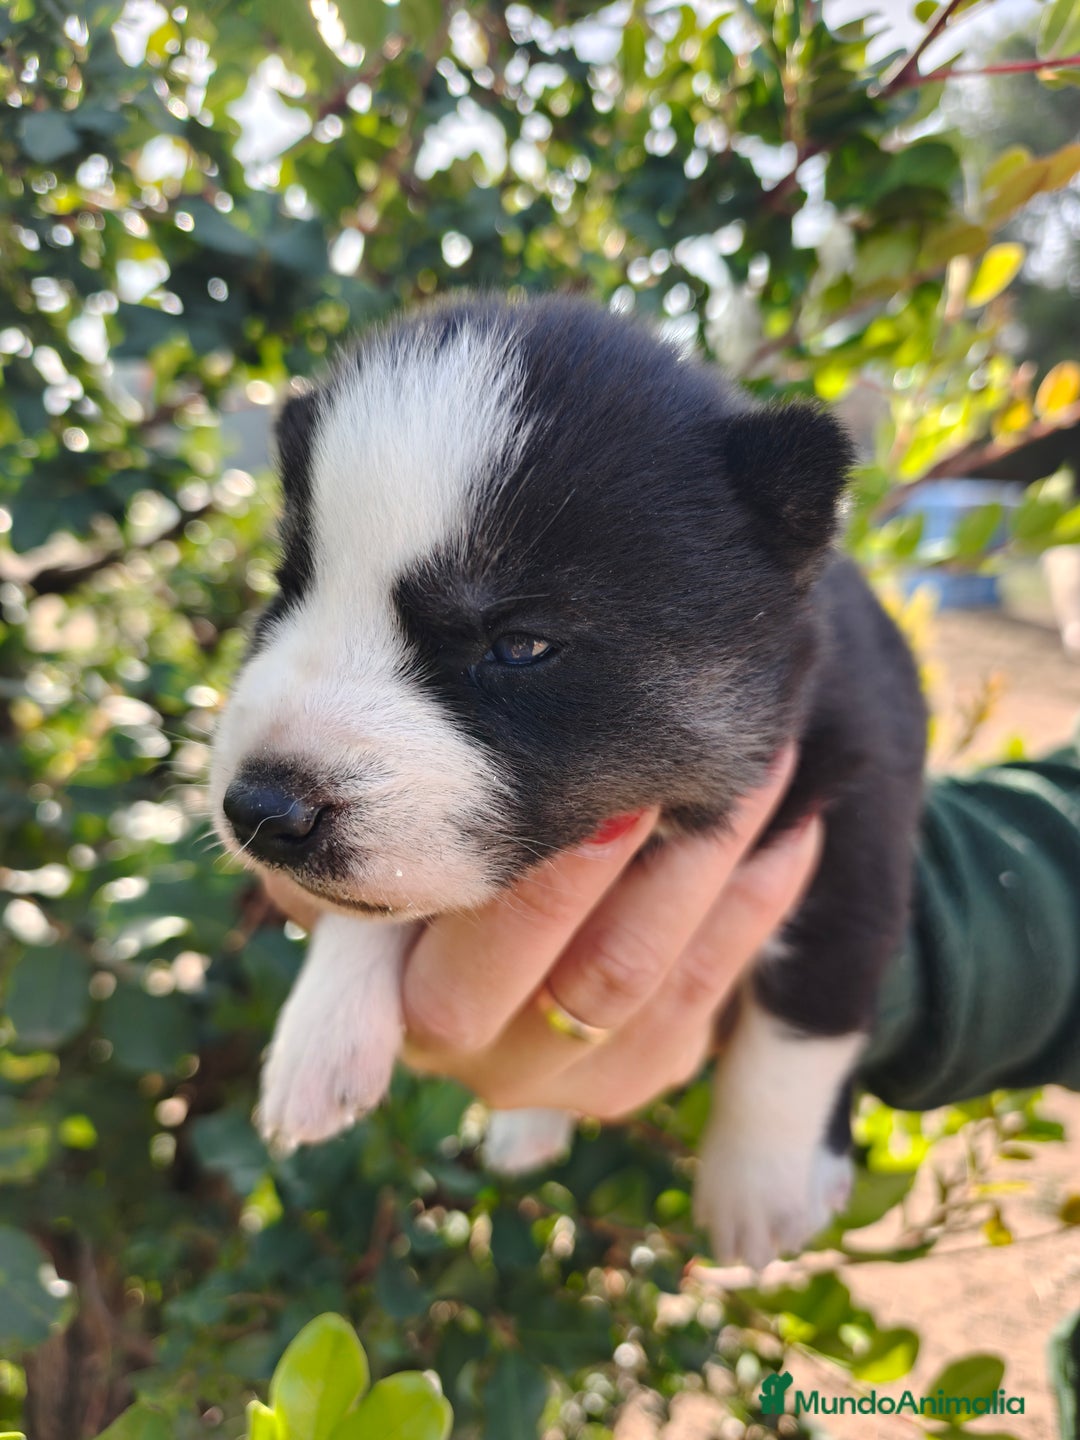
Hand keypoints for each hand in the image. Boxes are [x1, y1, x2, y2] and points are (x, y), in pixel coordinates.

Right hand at [263, 745, 822, 1119]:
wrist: (485, 886)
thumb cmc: (423, 851)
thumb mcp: (380, 890)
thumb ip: (347, 936)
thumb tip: (304, 1095)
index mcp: (410, 1013)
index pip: (488, 946)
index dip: (555, 877)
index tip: (616, 791)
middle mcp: (491, 1066)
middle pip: (597, 971)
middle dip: (656, 857)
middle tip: (698, 762)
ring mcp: (577, 1081)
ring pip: (666, 976)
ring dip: (722, 866)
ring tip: (766, 765)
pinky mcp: (645, 1075)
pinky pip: (718, 988)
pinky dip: (759, 903)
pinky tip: (790, 829)